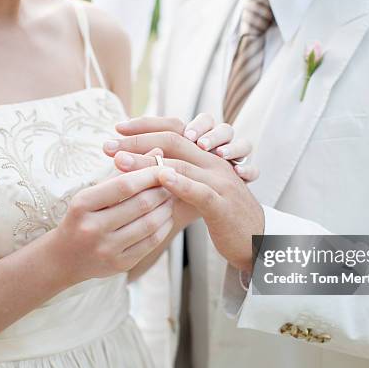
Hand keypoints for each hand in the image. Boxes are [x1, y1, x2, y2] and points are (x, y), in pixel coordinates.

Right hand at [50, 167, 173, 284]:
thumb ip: (124, 172)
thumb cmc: (81, 217)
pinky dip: (164, 226)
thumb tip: (157, 151)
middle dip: (162, 190)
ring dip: (166, 208)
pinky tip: (166, 217)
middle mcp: (92, 228)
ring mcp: (106, 249)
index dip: (150, 175)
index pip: (125, 185)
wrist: (63, 258)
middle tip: (172, 182)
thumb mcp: (93, 192)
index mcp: (83, 204)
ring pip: (150, 224)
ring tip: (170, 198)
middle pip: (141, 204)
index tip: (164, 167)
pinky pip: (151, 243)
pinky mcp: (119, 264)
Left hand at [111, 114, 257, 227]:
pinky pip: (200, 189)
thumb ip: (178, 179)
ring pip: (182, 163)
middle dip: (138, 140)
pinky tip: (160, 178)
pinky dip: (180, 182)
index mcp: (207, 157)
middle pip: (174, 140)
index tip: (116, 130)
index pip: (175, 130)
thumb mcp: (199, 191)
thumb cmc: (224, 216)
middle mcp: (214, 162)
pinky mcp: (222, 203)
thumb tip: (144, 171)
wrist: (259, 240)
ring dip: (148, 160)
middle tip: (109, 145)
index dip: (145, 127)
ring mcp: (220, 180)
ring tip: (121, 160)